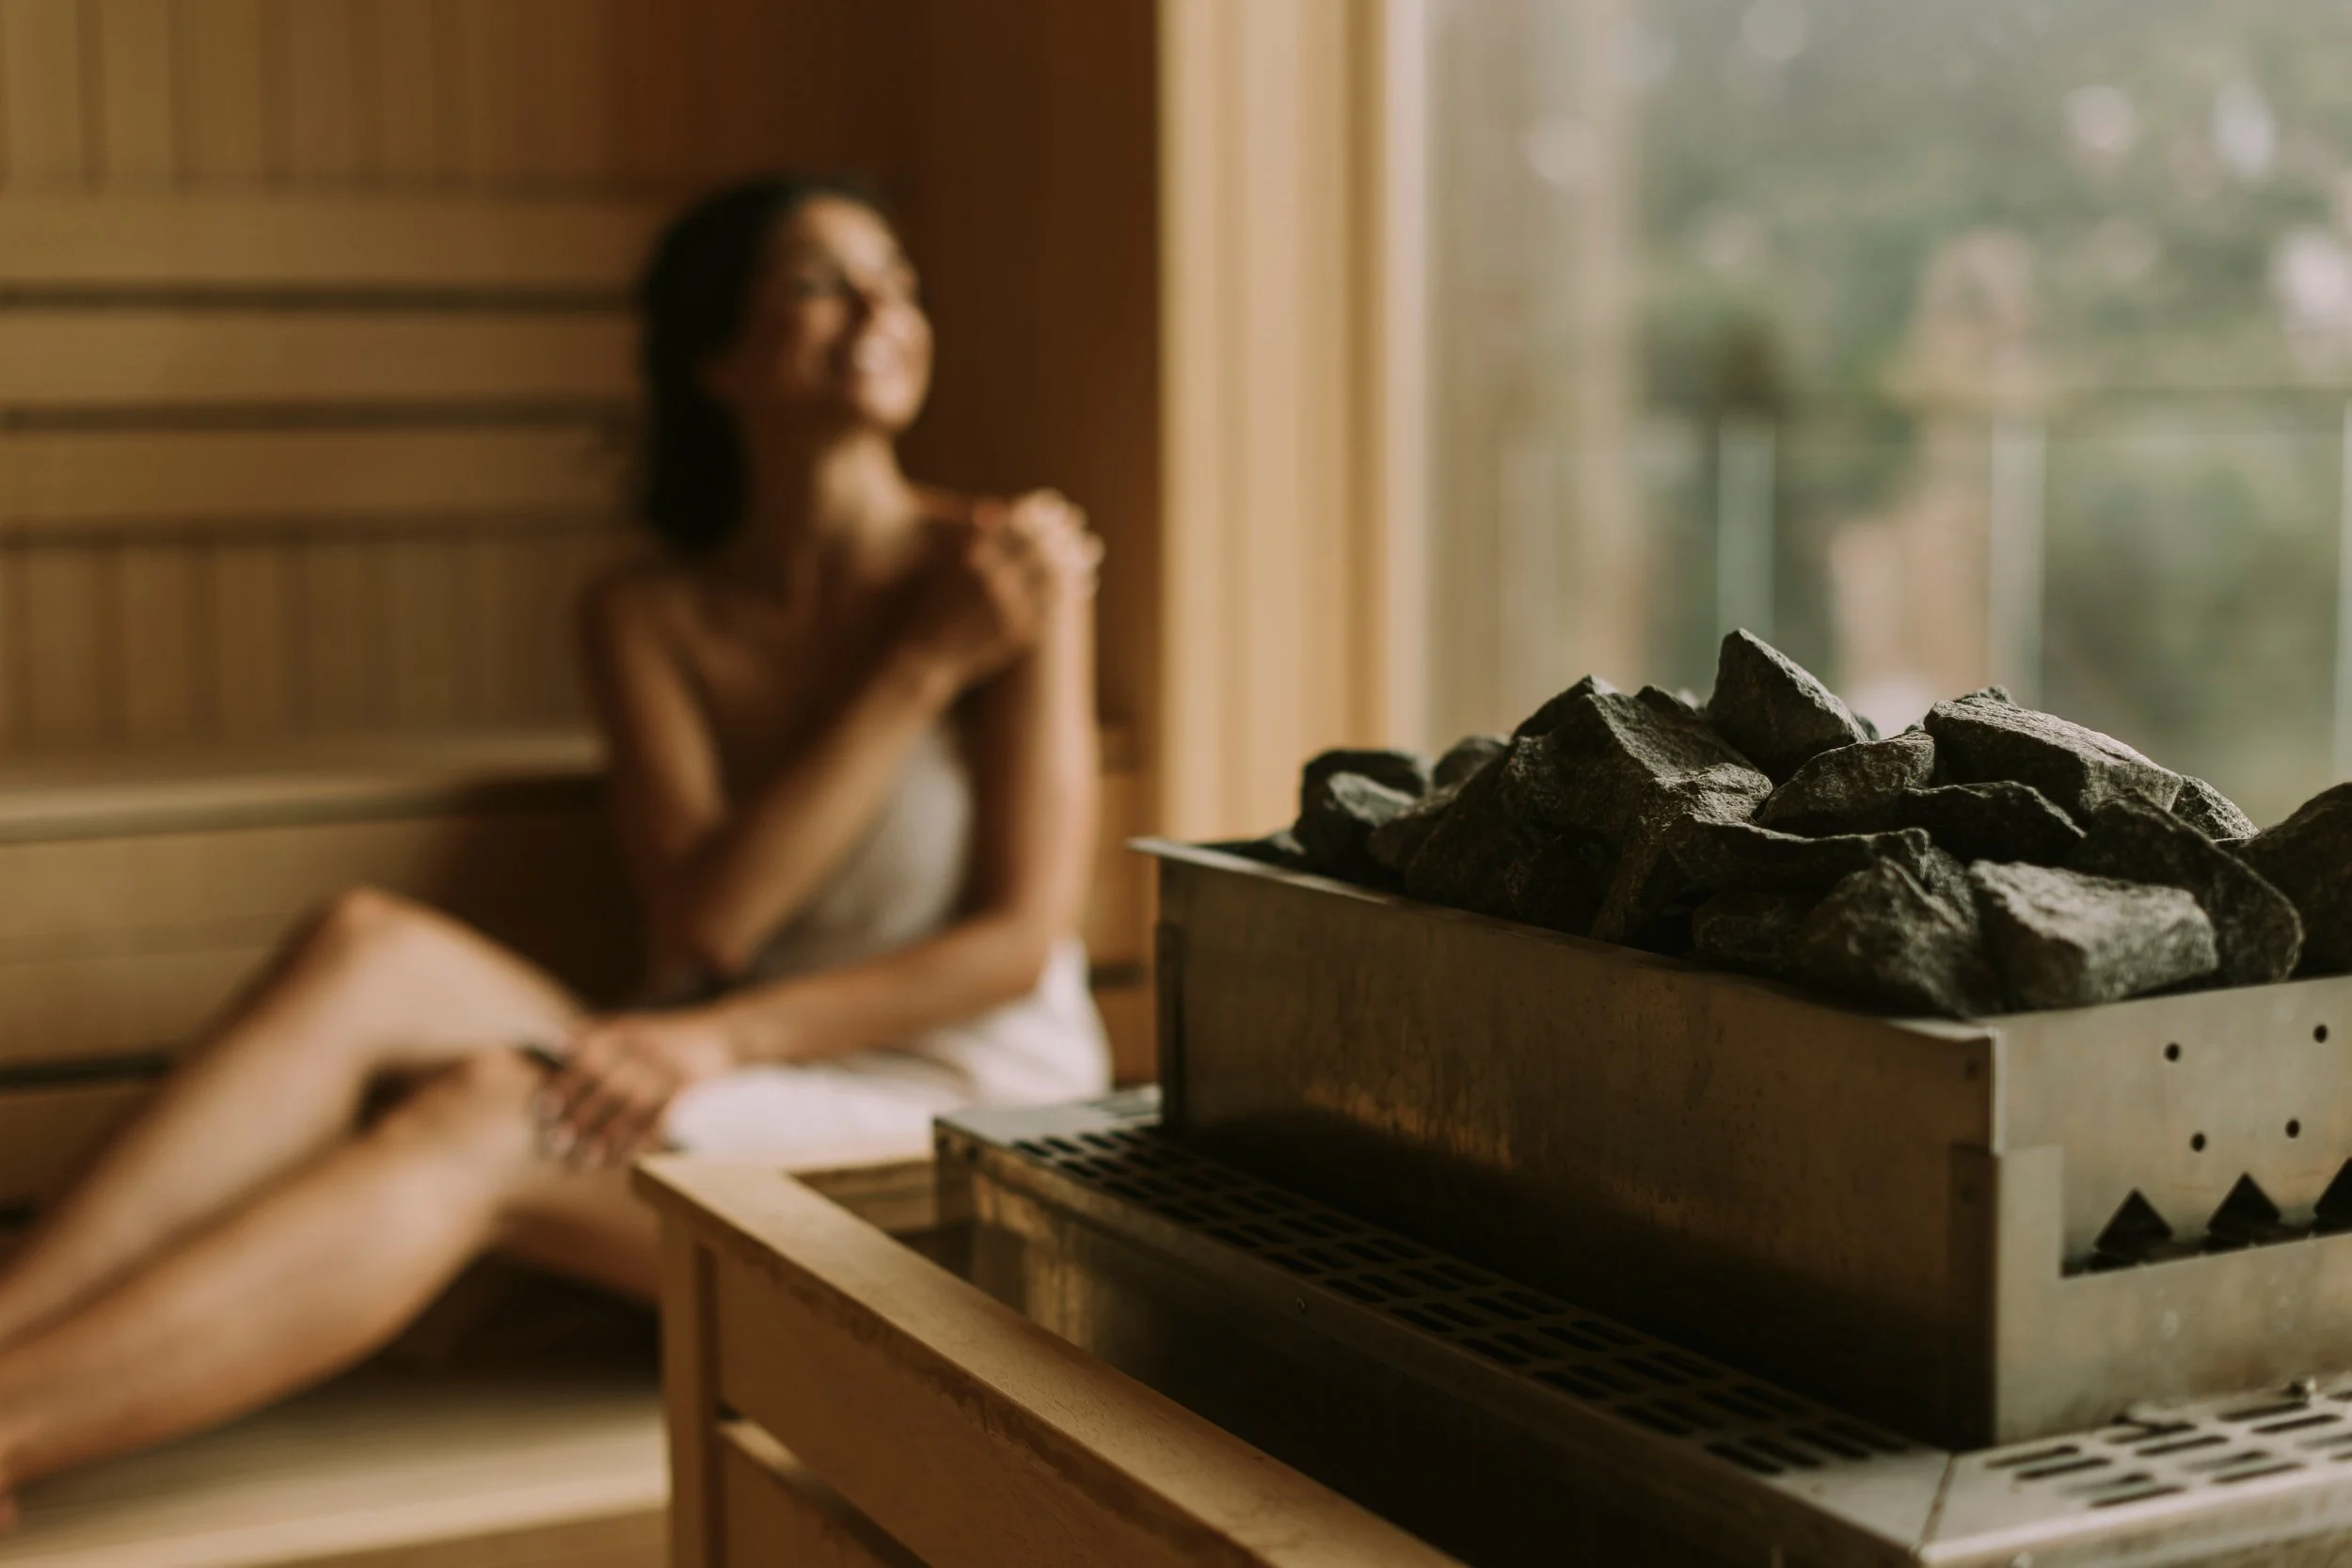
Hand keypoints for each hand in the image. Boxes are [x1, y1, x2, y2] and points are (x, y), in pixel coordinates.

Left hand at [535, 1010, 738, 1167]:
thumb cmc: (666, 1036)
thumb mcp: (634, 1024)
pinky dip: (638, 1141)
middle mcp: (644, 1050)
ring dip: (605, 1136)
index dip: (564, 1084)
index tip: (543, 1108)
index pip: (588, 1057)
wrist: (722, 1034)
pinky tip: (620, 1158)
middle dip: (579, 1116)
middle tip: (553, 1143)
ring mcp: (666, 1070)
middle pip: (606, 1086)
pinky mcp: (685, 1089)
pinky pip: (658, 1120)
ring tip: (583, 1158)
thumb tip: (558, 1042)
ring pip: (631, 1107)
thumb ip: (597, 1033)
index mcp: (626, 1032)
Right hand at [905, 490, 1100, 684]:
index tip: (1055, 504)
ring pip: (1054, 576)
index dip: (1041, 511)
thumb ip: (971, 531)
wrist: (919, 649)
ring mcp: (1008, 607)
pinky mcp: (1017, 633)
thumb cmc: (926, 596)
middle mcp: (993, 577)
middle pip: (1042, 546)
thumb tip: (998, 507)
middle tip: (1078, 520)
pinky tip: (1081, 581)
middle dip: (1064, 533)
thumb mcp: (944, 558)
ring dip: (1076, 560)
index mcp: (972, 552)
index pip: (1020, 522)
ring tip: (1091, 547)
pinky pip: (1052, 606)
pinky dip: (1069, 590)